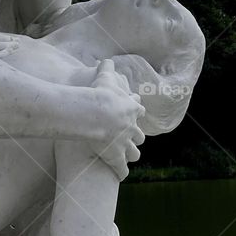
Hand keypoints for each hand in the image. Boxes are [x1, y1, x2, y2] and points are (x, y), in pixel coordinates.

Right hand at [90, 59, 144, 179]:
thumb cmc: (100, 93)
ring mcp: (125, 144)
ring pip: (133, 153)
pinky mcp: (117, 158)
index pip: (138, 110)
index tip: (135, 112)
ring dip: (131, 155)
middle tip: (133, 138)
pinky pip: (121, 169)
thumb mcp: (104, 77)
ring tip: (130, 158)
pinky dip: (121, 172)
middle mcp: (131, 127)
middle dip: (136, 136)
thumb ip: (106, 68)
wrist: (96, 113)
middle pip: (139, 134)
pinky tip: (120, 176)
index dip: (136, 112)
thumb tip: (105, 59)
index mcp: (131, 109)